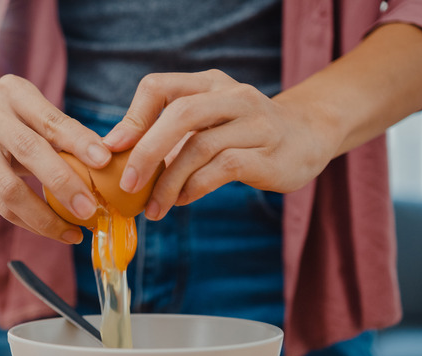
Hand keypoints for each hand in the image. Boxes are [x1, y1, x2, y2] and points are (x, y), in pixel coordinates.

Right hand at [0, 74, 112, 243]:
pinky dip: (32, 223)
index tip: (104, 161)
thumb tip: (107, 163)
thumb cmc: (10, 126)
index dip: (78, 140)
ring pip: (10, 188)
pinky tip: (56, 231)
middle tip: (90, 207)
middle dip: (63, 182)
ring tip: (74, 230)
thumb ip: (62, 134)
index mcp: (12, 92)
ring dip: (46, 215)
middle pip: (29, 150)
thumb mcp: (32, 116)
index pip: (49, 118)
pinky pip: (2, 207)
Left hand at [102, 70, 341, 219]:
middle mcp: (232, 96)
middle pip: (179, 113)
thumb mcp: (207, 121)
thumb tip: (117, 155)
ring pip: (200, 147)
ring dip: (169, 182)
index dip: (132, 118)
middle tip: (127, 183)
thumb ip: (169, 132)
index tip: (113, 150)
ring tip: (154, 206)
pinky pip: (223, 168)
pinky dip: (195, 187)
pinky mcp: (269, 154)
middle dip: (146, 151)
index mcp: (208, 83)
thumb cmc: (243, 134)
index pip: (158, 86)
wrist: (308, 137)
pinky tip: (182, 200)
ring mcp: (256, 122)